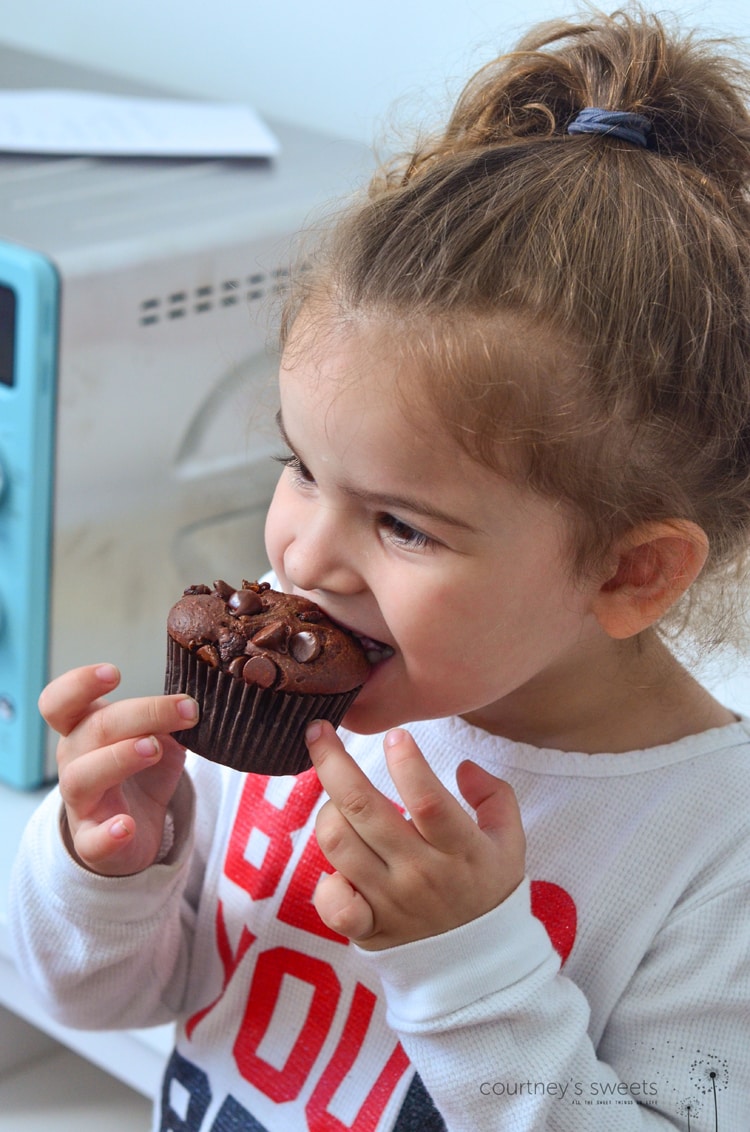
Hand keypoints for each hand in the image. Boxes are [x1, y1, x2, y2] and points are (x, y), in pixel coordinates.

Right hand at [39, 664, 197, 876]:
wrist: (132, 832)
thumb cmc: (139, 772)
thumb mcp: (156, 738)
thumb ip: (169, 719)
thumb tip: (195, 701)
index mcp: (84, 730)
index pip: (60, 702)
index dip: (78, 684)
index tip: (113, 673)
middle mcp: (74, 762)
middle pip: (90, 731)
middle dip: (138, 715)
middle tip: (184, 710)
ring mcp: (81, 804)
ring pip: (81, 778)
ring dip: (118, 758)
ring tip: (153, 748)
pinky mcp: (93, 843)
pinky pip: (92, 841)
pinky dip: (109, 833)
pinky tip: (127, 825)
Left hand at [308, 721, 525, 949]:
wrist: (482, 968)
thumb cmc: (489, 889)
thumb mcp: (510, 841)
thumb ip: (495, 795)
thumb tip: (463, 766)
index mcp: (460, 849)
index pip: (427, 801)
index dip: (407, 763)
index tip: (394, 735)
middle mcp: (421, 874)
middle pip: (364, 810)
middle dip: (333, 761)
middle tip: (317, 729)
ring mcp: (390, 902)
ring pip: (338, 843)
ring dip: (328, 810)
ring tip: (336, 798)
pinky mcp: (367, 929)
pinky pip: (332, 902)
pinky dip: (326, 880)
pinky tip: (338, 864)